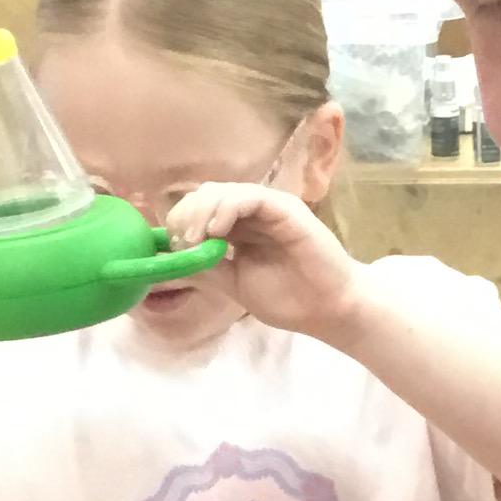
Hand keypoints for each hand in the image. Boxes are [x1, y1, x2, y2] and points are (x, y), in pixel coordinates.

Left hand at [159, 183, 365, 340]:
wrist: (329, 310)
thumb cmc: (289, 299)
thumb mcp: (234, 284)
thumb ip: (206, 268)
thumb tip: (171, 257)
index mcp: (239, 228)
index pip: (199, 209)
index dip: (180, 222)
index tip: (176, 248)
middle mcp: (251, 212)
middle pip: (205, 194)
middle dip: (185, 215)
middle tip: (184, 243)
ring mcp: (268, 208)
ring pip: (222, 191)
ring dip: (201, 211)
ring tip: (197, 238)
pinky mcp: (285, 208)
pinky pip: (249, 196)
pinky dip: (226, 207)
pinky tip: (218, 230)